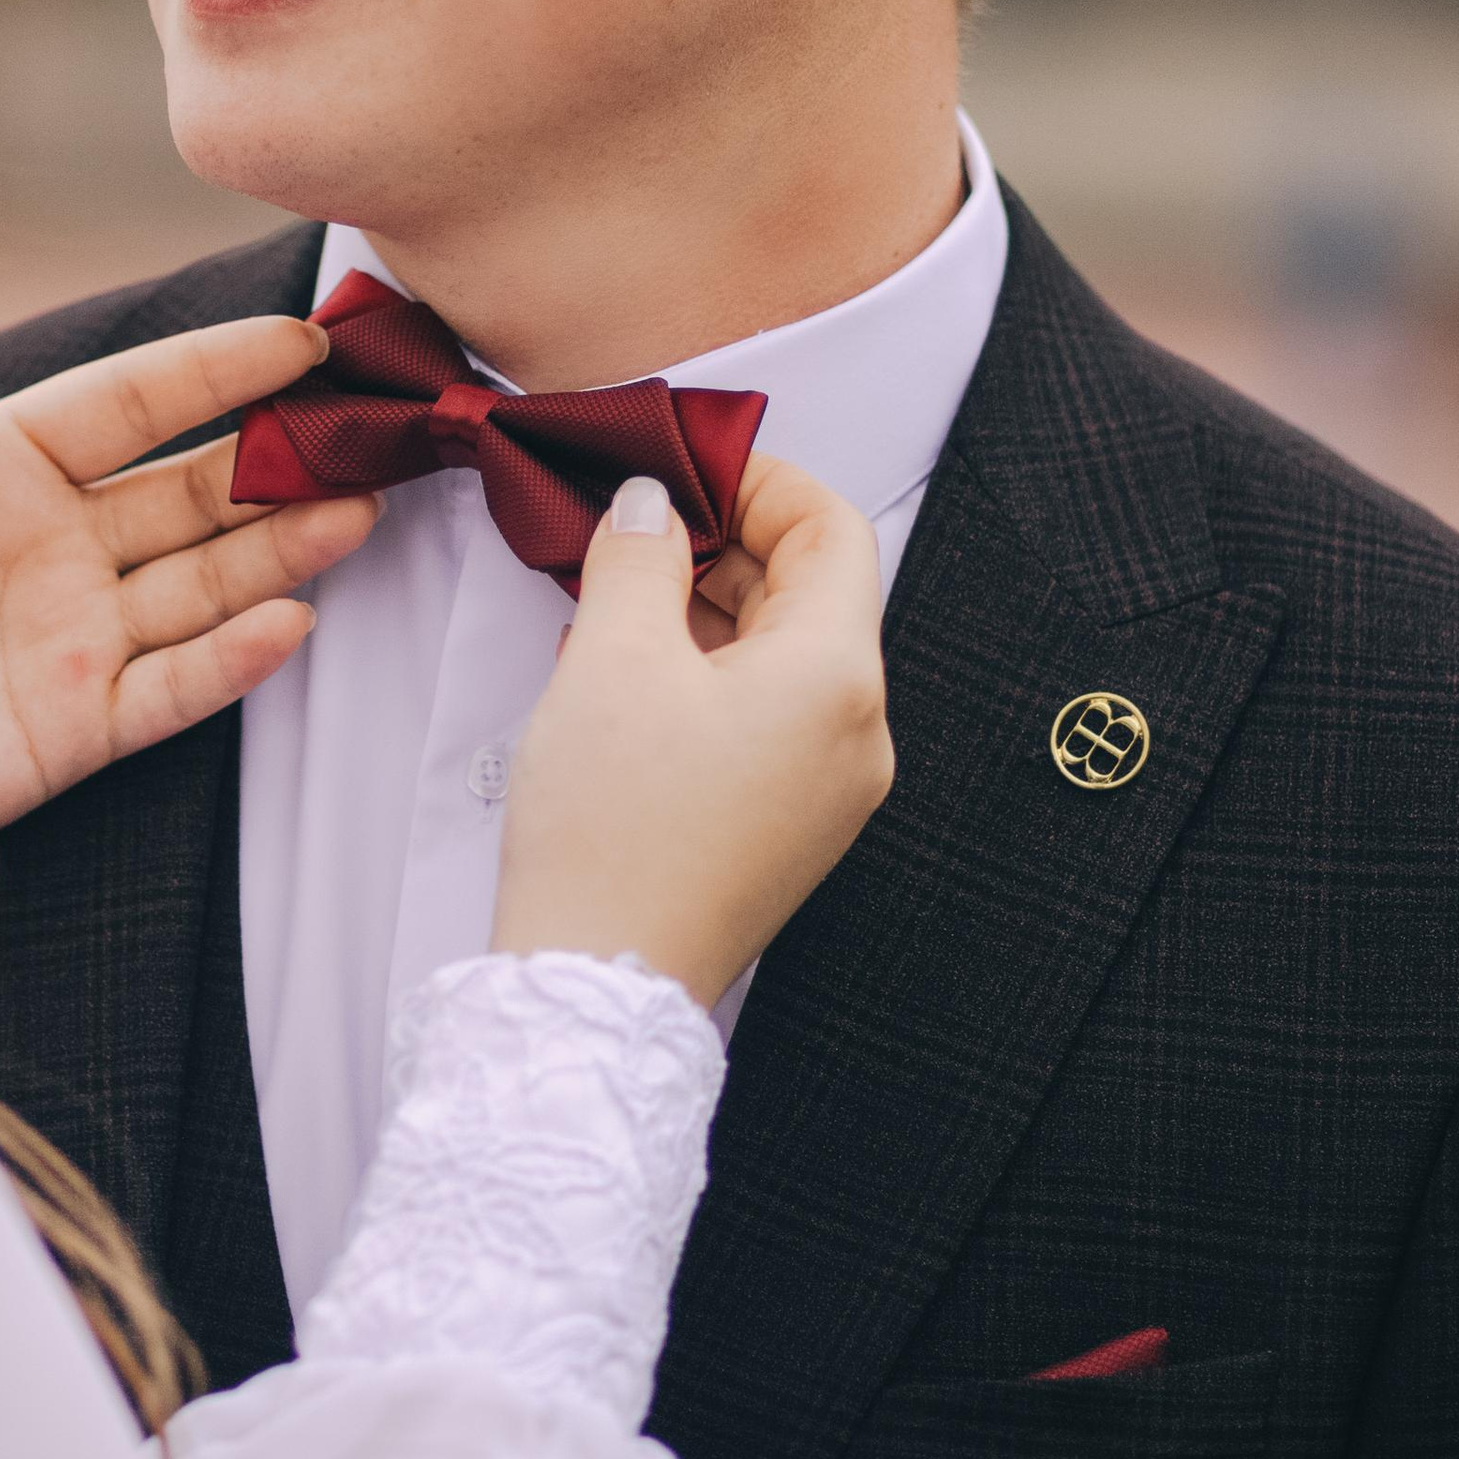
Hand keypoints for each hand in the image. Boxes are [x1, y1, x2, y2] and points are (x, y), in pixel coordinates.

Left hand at [0, 262, 377, 878]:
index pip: (129, 402)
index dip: (217, 368)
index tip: (304, 339)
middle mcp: (50, 543)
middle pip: (192, 486)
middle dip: (279, 456)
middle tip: (369, 425)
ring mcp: (72, 636)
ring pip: (205, 579)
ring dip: (283, 546)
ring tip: (360, 507)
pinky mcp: (75, 727)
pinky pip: (172, 684)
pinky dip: (233, 657)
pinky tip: (291, 617)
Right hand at [491, 459, 891, 1003]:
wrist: (598, 987)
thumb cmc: (611, 828)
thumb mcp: (611, 658)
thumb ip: (638, 556)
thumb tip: (652, 504)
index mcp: (838, 678)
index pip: (833, 530)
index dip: (759, 482)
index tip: (681, 470)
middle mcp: (859, 733)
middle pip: (813, 594)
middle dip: (722, 545)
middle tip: (632, 528)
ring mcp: (832, 790)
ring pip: (786, 658)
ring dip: (707, 610)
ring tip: (613, 600)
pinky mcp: (791, 829)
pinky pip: (768, 718)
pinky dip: (708, 675)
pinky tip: (625, 674)